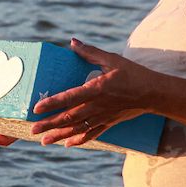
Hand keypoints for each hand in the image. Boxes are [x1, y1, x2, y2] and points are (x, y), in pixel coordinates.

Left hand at [30, 38, 152, 146]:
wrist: (153, 93)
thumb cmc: (132, 73)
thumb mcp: (112, 59)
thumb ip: (90, 52)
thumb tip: (72, 42)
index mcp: (96, 88)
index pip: (69, 97)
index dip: (52, 103)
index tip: (36, 108)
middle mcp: (97, 105)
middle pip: (69, 117)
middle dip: (49, 124)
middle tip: (32, 129)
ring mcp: (103, 116)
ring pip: (77, 129)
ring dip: (59, 135)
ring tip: (43, 141)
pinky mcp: (109, 122)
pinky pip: (92, 134)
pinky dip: (79, 140)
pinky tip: (67, 144)